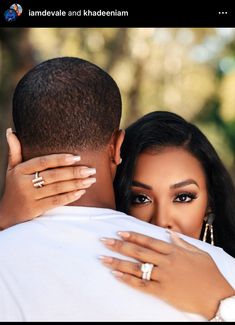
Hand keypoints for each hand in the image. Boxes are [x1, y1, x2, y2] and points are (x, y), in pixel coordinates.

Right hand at [0, 129, 95, 229]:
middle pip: (53, 175)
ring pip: (57, 188)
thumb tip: (10, 131)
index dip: (61, 159)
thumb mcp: (11, 168)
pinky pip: (56, 201)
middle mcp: (24, 183)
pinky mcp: (36, 209)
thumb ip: (15, 150)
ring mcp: (30, 197)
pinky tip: (81, 192)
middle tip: (91, 170)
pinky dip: (70, 196)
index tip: (77, 157)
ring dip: (76, 184)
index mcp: (20, 170)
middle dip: (74, 172)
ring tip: (91, 180)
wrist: (7, 213)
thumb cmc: (14, 187)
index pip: (43, 162)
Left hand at [99, 231, 234, 318]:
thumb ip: (183, 243)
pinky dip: (128, 280)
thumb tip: (171, 234)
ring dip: (118, 262)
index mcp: (174, 251)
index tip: (119, 231)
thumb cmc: (209, 274)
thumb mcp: (199, 253)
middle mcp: (166, 262)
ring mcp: (163, 276)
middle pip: (138, 251)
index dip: (133, 235)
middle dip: (119, 245)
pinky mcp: (163, 291)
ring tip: (103, 258)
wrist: (217, 297)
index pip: (148, 240)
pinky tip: (116, 275)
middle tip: (104, 241)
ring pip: (136, 267)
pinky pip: (142, 285)